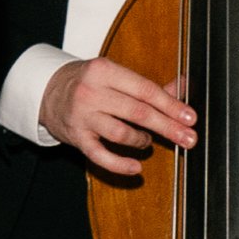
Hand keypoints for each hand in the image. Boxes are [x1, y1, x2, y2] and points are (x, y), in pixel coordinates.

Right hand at [39, 56, 196, 180]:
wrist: (48, 92)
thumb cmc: (89, 83)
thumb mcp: (115, 76)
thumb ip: (148, 86)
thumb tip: (184, 86)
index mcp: (105, 71)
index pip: (145, 90)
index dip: (171, 105)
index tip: (190, 118)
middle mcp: (92, 92)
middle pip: (138, 112)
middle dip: (167, 127)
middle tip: (189, 139)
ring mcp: (82, 116)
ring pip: (121, 133)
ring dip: (142, 140)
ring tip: (148, 141)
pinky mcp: (75, 137)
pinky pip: (100, 156)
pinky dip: (120, 165)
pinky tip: (136, 168)